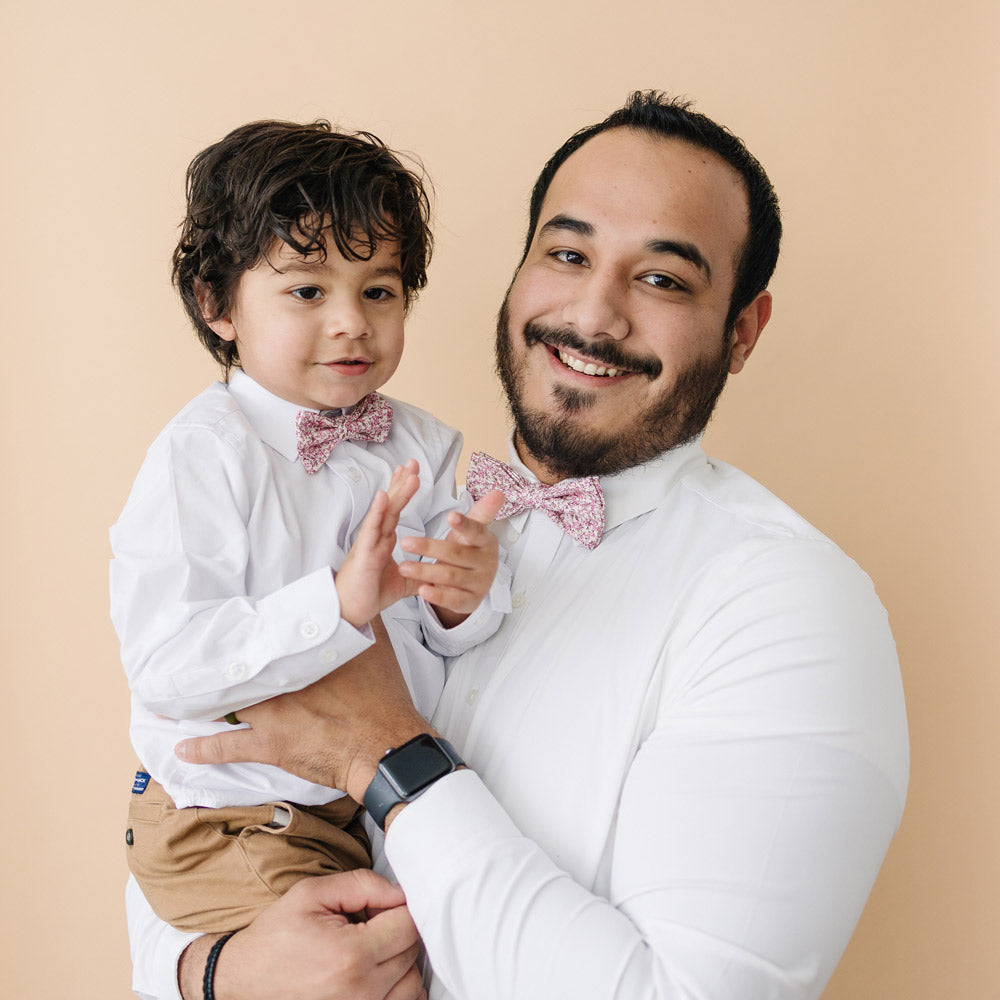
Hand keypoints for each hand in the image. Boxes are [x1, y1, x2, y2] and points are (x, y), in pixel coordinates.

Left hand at [177, 617, 428, 801]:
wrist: (384, 745)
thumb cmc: (382, 698)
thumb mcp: (376, 645)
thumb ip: (363, 615)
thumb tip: (356, 589)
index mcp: (303, 656)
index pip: (263, 641)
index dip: (243, 638)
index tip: (224, 630)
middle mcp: (281, 681)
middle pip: (239, 671)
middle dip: (215, 668)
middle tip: (188, 663)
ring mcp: (271, 713)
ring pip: (225, 705)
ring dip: (199, 704)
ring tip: (171, 702)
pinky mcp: (269, 745)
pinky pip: (226, 747)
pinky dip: (202, 748)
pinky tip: (182, 747)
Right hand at [179, 870, 425, 999]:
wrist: (242, 981)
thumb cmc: (276, 936)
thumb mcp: (313, 894)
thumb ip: (363, 884)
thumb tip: (400, 893)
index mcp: (352, 955)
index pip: (408, 925)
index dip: (398, 907)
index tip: (379, 905)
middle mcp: (362, 991)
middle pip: (413, 953)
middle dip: (398, 932)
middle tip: (370, 925)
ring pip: (413, 984)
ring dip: (401, 962)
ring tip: (372, 951)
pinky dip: (397, 989)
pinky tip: (375, 974)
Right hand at [336, 461, 420, 627]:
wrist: (351, 610)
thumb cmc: (370, 593)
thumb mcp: (404, 581)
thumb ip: (418, 573)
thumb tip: (436, 573)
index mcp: (383, 539)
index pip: (395, 510)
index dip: (403, 491)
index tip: (412, 473)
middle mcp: (376, 535)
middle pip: (391, 503)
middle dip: (402, 482)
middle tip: (413, 461)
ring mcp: (369, 541)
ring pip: (384, 511)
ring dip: (396, 491)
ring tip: (407, 471)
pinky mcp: (364, 552)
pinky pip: (371, 529)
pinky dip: (378, 511)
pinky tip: (384, 495)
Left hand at [398, 490, 505, 627]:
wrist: (473, 584)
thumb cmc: (468, 550)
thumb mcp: (472, 532)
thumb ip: (481, 512)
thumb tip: (498, 493)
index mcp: (486, 541)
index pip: (476, 531)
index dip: (464, 525)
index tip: (449, 516)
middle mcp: (487, 563)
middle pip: (456, 553)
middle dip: (429, 547)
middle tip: (404, 542)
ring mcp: (480, 584)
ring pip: (450, 576)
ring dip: (425, 571)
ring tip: (403, 567)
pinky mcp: (471, 602)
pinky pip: (453, 600)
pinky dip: (437, 595)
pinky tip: (421, 590)